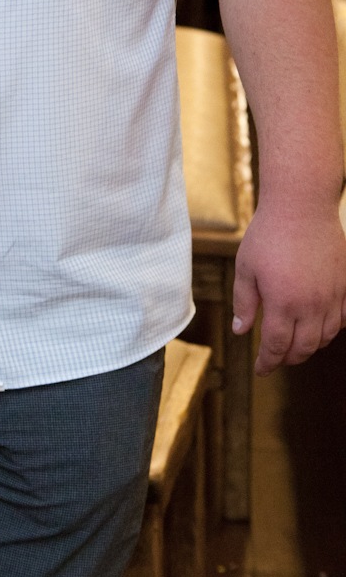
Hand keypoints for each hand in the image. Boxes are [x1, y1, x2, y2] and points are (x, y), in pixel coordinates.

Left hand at [232, 201, 345, 373]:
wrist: (301, 207)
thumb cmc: (268, 234)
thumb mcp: (246, 268)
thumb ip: (244, 303)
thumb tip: (241, 331)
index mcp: (283, 304)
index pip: (277, 346)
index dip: (268, 362)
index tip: (260, 369)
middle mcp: (311, 305)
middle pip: (304, 348)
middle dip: (288, 358)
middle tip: (276, 359)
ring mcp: (332, 296)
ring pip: (326, 336)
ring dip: (310, 346)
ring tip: (295, 344)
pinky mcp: (345, 284)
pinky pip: (344, 318)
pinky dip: (333, 329)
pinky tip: (321, 326)